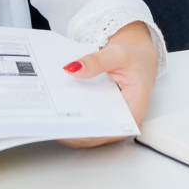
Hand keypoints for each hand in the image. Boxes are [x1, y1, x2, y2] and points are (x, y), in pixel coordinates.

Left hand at [59, 21, 158, 147]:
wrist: (137, 60)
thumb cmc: (135, 60)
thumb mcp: (119, 54)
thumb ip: (97, 61)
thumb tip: (73, 69)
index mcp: (135, 107)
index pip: (113, 129)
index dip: (90, 132)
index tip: (70, 124)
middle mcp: (124, 121)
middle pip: (97, 133)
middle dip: (74, 128)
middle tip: (53, 118)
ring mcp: (111, 122)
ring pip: (88, 133)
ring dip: (70, 127)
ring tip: (51, 116)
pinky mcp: (101, 119)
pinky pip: (86, 124)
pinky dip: (72, 119)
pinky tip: (58, 110)